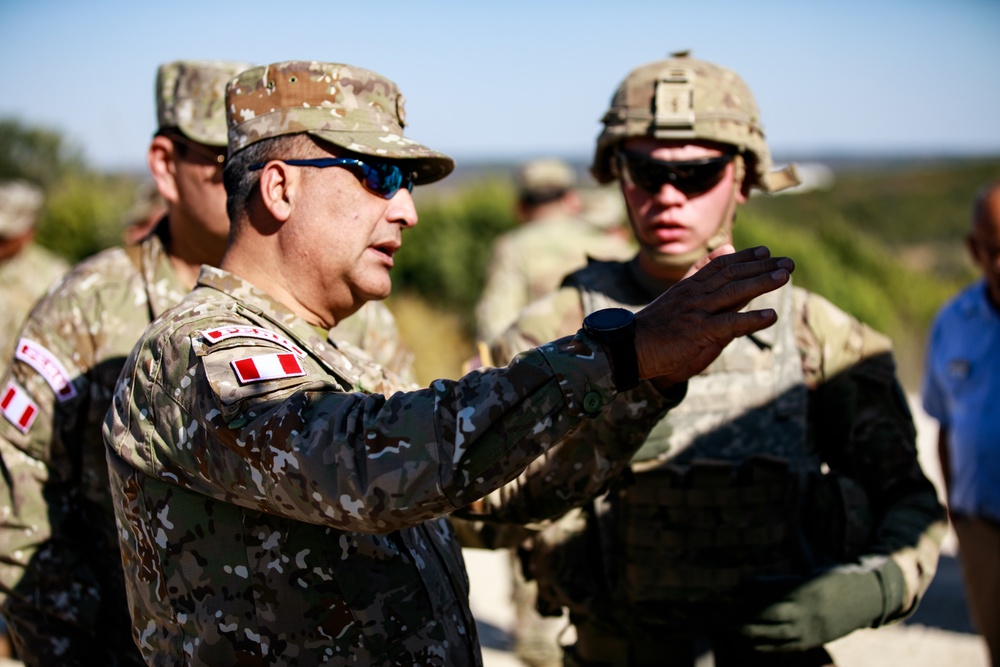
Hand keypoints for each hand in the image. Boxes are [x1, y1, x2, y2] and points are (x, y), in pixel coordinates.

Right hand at [634, 246, 793, 383]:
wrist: (630, 347)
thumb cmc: (654, 326)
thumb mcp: (676, 298)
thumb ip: (699, 277)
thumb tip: (721, 253)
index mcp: (689, 286)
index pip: (720, 265)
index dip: (745, 257)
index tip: (766, 251)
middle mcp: (694, 294)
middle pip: (732, 274)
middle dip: (762, 267)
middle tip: (788, 262)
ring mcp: (696, 311)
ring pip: (733, 292)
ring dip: (761, 283)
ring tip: (784, 277)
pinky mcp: (697, 332)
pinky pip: (729, 324)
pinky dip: (751, 319)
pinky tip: (771, 315)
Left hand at [737, 560, 905, 651]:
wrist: (866, 597)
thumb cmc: (831, 580)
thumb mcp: (805, 575)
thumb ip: (776, 583)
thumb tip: (746, 584)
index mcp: (806, 593)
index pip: (774, 601)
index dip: (753, 604)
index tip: (734, 601)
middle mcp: (810, 614)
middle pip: (775, 621)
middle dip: (752, 623)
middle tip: (730, 622)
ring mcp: (815, 629)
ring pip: (781, 637)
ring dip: (758, 636)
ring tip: (738, 633)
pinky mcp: (817, 640)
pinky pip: (791, 647)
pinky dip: (771, 647)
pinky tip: (755, 645)